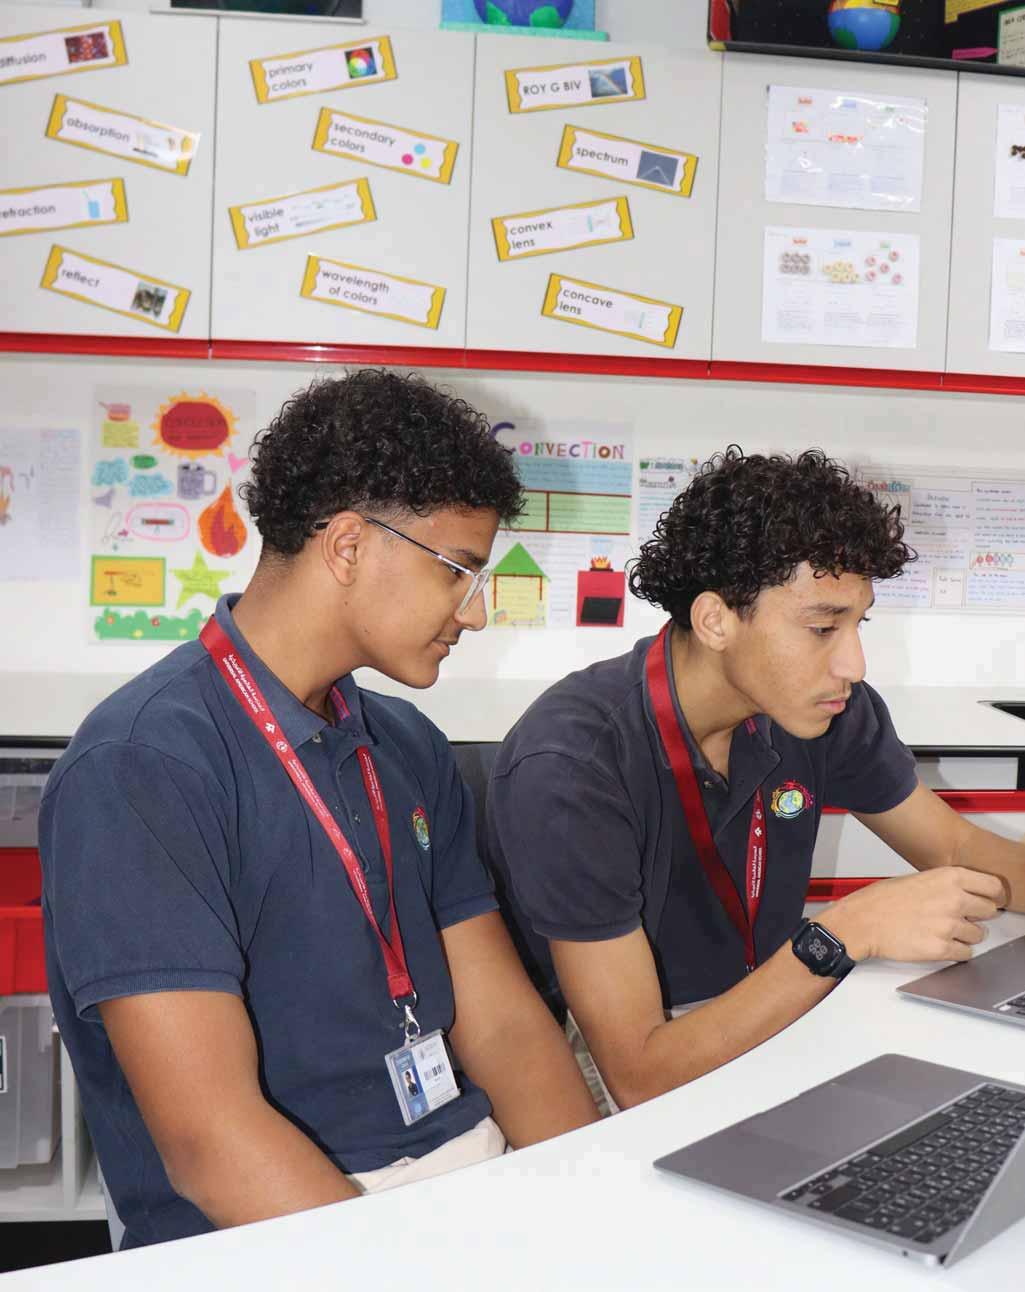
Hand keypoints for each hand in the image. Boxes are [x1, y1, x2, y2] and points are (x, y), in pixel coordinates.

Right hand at [820, 867, 1003, 963]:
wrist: (862, 921)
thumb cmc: (882, 900)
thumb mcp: (919, 879)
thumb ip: (947, 885)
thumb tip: (967, 895)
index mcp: (949, 878)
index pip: (994, 887)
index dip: (992, 896)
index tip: (989, 901)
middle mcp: (953, 899)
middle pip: (990, 912)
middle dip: (978, 916)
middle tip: (961, 917)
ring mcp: (949, 925)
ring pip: (979, 935)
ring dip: (966, 935)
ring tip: (943, 931)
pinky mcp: (941, 948)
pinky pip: (966, 954)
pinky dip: (956, 951)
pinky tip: (939, 943)